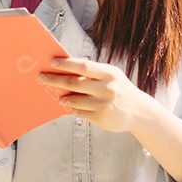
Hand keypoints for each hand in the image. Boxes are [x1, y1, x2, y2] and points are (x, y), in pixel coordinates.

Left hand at [37, 58, 152, 133]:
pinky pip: (80, 112)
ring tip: (60, 97)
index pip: (83, 66)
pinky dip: (75, 108)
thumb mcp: (111, 76)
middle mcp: (107, 88)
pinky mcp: (101, 118)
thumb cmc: (120, 89)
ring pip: (74, 100)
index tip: (51, 62)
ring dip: (64, 98)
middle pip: (74, 83)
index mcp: (109, 74)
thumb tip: (65, 68)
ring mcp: (104, 105)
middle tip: (42, 78)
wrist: (140, 112)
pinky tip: (74, 106)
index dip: (66, 64)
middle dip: (55, 80)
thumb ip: (92, 72)